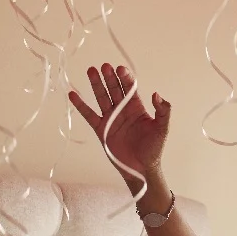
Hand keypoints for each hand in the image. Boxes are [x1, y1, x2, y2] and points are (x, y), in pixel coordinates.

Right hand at [69, 64, 170, 188]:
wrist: (141, 169)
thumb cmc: (154, 149)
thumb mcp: (162, 129)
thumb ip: (163, 111)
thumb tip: (157, 94)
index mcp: (137, 107)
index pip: (130, 88)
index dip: (125, 78)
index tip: (120, 69)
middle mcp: (122, 110)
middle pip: (114, 89)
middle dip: (109, 78)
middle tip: (104, 66)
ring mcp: (111, 119)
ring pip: (101, 98)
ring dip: (96, 85)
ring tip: (91, 70)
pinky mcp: (101, 130)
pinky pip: (89, 115)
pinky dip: (81, 105)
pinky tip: (73, 94)